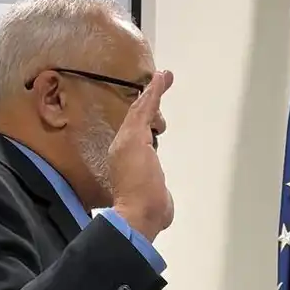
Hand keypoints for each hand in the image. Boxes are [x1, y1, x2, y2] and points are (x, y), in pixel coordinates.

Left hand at [108, 70, 173, 240]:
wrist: (143, 215)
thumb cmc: (138, 179)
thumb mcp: (135, 142)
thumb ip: (142, 116)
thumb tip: (151, 90)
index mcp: (124, 140)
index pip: (138, 108)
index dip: (151, 91)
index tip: (166, 74)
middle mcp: (129, 148)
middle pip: (140, 119)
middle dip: (152, 103)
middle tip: (166, 86)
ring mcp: (141, 164)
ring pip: (146, 134)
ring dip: (154, 120)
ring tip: (162, 114)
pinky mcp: (152, 176)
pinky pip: (154, 150)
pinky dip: (158, 138)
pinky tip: (160, 140)